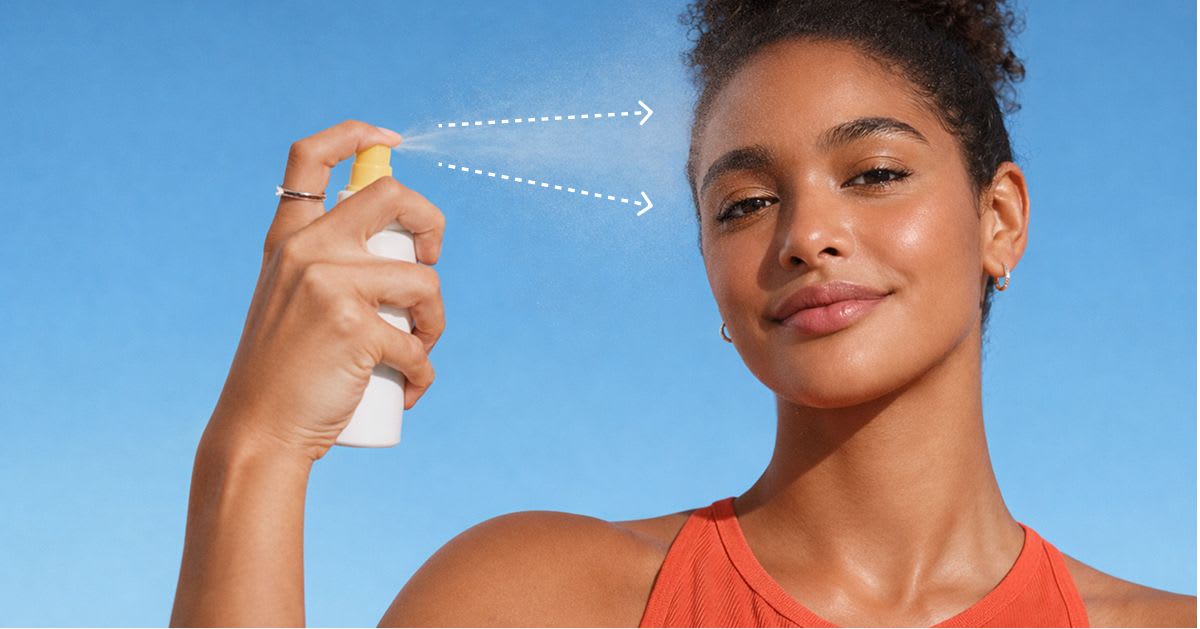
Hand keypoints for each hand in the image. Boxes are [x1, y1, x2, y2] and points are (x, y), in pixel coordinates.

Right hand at [207, 120, 445, 462]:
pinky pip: (419, 344)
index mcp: (287, 240)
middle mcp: (307, 249)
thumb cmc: (284, 374)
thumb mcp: (289, 301)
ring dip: (436, 323)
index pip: (310, 156)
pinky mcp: (355, 327)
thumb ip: (326, 268)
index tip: (391, 140)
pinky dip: (424, 372)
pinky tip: (411, 390)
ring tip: (419, 354)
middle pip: (394, 196)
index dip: (355, 135)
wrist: (257, 432)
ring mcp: (330, 284)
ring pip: (424, 281)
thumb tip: (406, 251)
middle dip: (433, 225)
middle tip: (432, 262)